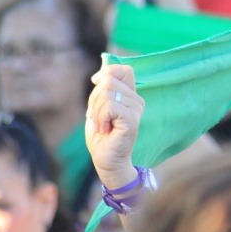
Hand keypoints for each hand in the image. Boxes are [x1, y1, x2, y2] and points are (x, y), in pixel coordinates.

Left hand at [85, 65, 143, 187]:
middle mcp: (136, 100)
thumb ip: (102, 91)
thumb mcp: (98, 108)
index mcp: (130, 95)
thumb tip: (99, 75)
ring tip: (102, 125)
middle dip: (94, 99)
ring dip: (96, 111)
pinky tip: (105, 130)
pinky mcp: (132, 120)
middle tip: (98, 118)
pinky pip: (110, 106)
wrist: (107, 161)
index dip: (107, 73)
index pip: (123, 70)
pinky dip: (100, 118)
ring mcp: (136, 109)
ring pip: (107, 93)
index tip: (96, 86)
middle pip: (108, 81)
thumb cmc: (102, 137)